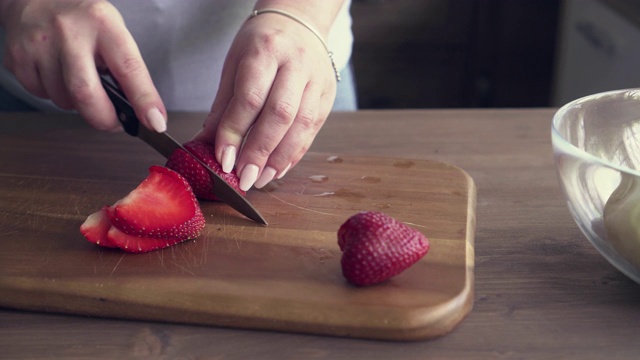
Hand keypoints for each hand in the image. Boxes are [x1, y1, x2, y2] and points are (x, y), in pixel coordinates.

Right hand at [0, 0, 165, 131]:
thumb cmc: (83, 20)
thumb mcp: (113, 33)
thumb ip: (127, 70)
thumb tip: (146, 113)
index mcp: (102, 23)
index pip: (128, 68)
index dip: (144, 100)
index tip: (155, 123)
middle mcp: (68, 31)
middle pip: (86, 94)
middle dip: (105, 119)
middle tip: (115, 122)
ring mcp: (39, 44)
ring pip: (64, 100)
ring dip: (78, 104)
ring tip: (80, 79)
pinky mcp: (17, 57)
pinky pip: (42, 95)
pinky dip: (55, 95)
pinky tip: (57, 73)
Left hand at [194, 11, 337, 190]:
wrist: (301, 23)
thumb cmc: (262, 43)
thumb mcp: (234, 65)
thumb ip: (223, 107)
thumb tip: (205, 145)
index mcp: (266, 50)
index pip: (250, 97)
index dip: (235, 132)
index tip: (223, 160)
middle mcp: (296, 63)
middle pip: (280, 113)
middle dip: (259, 150)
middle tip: (244, 177)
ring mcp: (317, 80)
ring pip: (302, 125)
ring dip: (280, 157)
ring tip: (261, 178)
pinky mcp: (328, 95)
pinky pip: (313, 130)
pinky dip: (295, 153)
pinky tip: (279, 168)